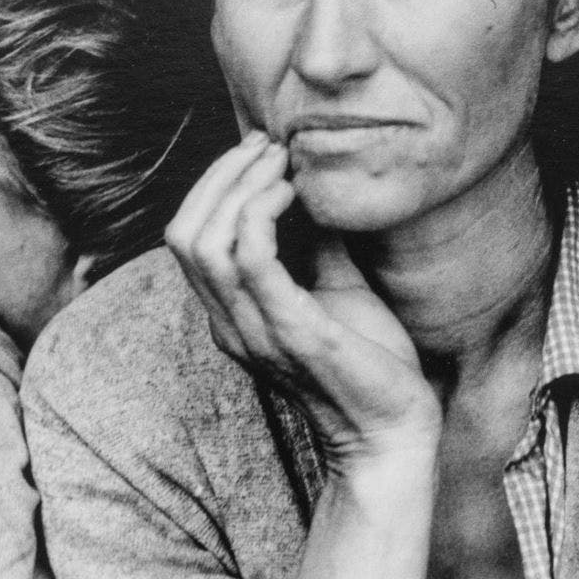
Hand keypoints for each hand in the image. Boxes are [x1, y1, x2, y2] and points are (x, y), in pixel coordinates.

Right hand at [166, 132, 440, 466]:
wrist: (395, 432)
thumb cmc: (369, 364)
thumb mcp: (336, 288)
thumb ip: (315, 243)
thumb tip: (316, 187)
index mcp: (232, 316)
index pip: (187, 239)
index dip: (214, 185)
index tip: (260, 151)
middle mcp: (230, 325)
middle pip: (183, 234)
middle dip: (220, 176)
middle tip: (267, 146)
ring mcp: (254, 331)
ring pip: (204, 242)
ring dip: (240, 187)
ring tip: (281, 162)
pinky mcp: (291, 333)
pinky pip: (250, 260)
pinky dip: (263, 213)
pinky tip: (295, 193)